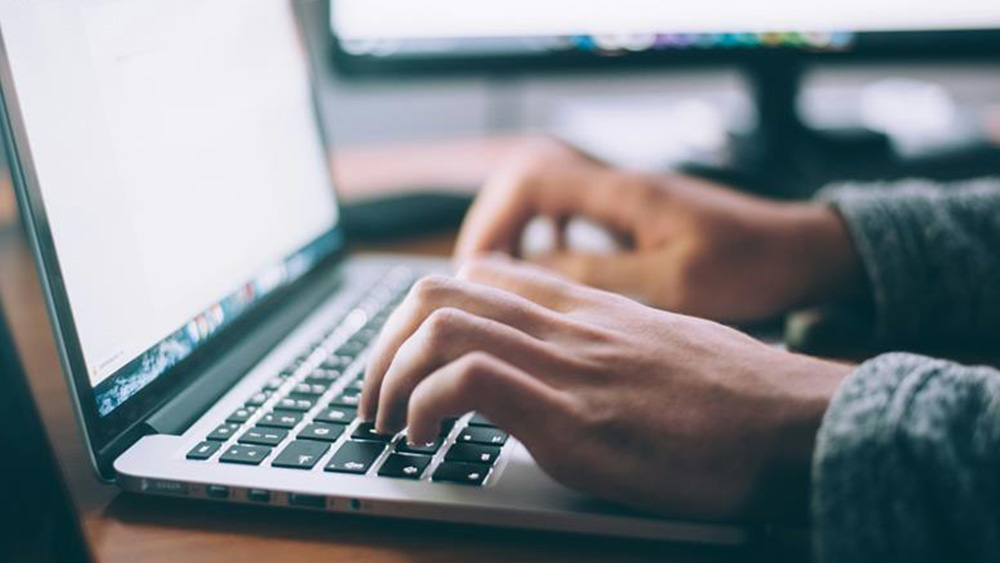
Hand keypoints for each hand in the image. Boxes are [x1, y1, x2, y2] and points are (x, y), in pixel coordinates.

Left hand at [361, 256, 850, 519]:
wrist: (796, 422)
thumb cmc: (735, 396)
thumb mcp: (659, 347)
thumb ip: (602, 343)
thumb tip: (563, 367)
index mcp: (584, 308)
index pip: (478, 274)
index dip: (422, 313)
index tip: (409, 359)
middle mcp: (566, 324)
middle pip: (437, 291)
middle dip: (383, 345)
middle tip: (375, 397)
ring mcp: (567, 365)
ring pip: (438, 325)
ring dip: (389, 376)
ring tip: (387, 423)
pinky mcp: (572, 417)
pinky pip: (468, 381)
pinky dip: (424, 406)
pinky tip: (425, 440)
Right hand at [455, 137, 863, 322]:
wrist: (803, 252)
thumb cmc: (751, 267)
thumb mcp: (672, 284)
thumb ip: (598, 277)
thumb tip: (527, 275)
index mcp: (623, 193)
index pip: (531, 181)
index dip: (493, 221)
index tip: (476, 269)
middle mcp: (619, 187)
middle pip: (527, 184)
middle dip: (495, 228)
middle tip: (479, 280)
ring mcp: (627, 199)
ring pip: (547, 200)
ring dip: (519, 234)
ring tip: (503, 281)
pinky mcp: (637, 217)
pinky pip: (573, 217)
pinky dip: (549, 241)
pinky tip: (551, 275)